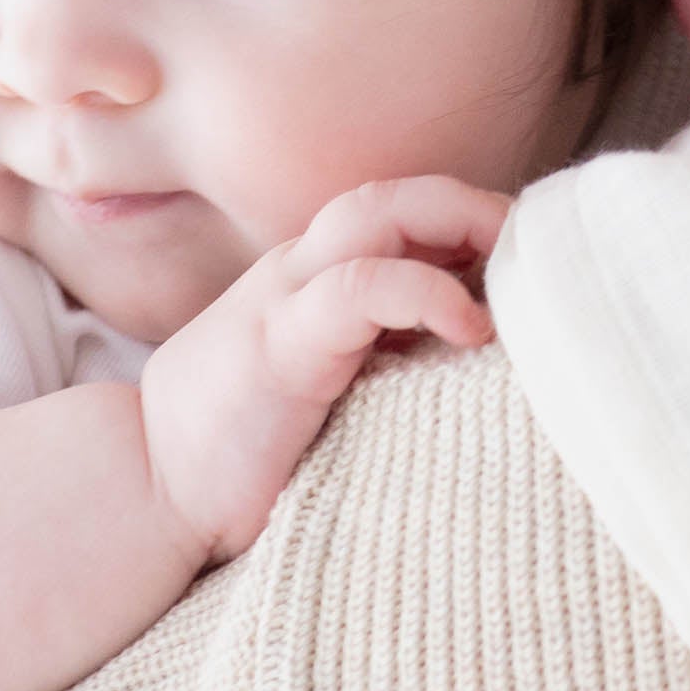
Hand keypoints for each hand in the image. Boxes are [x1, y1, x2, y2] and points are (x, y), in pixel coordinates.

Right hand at [138, 176, 509, 562]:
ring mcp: (285, 299)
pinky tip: (472, 328)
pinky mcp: (280, 344)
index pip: (402, 217)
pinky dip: (426, 293)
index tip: (531, 268)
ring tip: (518, 264)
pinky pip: (361, 288)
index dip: (471, 224)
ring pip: (377, 212)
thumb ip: (389, 365)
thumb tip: (492, 372)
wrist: (148, 497)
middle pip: (397, 194)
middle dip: (477, 205)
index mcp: (316, 283)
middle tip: (541, 248)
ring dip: (460, 222)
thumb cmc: (247, 455)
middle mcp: (301, 273)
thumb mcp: (334, 396)